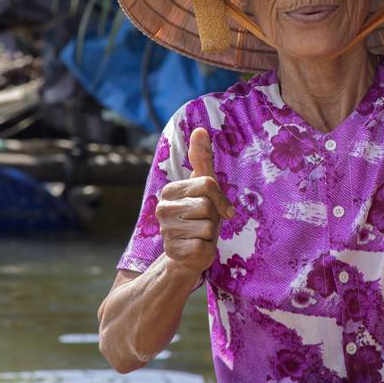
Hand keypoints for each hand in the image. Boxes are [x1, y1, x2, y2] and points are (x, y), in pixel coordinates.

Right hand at [156, 127, 234, 275]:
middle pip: (207, 206)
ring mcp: (166, 231)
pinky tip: (197, 248)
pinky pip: (204, 244)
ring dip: (211, 233)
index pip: (207, 184)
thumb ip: (202, 158)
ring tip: (201, 235)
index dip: (220, 198)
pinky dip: (207, 248)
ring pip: (207, 226)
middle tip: (206, 223)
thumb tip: (200, 129)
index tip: (220, 208)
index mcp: (170, 190)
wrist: (190, 253)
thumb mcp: (204, 186)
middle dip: (214, 217)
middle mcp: (163, 208)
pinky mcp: (174, 251)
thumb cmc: (200, 217)